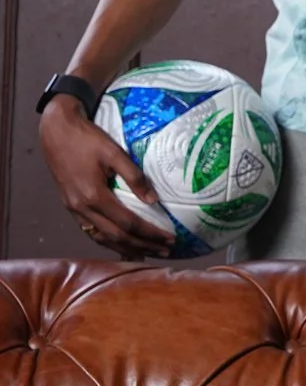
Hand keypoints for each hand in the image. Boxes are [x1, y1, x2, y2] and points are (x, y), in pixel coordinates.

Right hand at [40, 95, 175, 257]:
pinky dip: (106, 241)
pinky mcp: (70, 206)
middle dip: (142, 245)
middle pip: (116, 235)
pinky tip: (118, 245)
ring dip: (124, 247)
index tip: (170, 238)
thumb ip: (134, 176)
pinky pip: (90, 230)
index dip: (150, 233)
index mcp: (94, 195)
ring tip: (145, 253)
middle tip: (164, 251)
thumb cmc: (87, 139)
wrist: (56, 132)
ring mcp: (73, 208)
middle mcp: (82, 207)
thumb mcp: (114, 153)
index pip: (128, 223)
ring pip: (100, 237)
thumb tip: (153, 200)